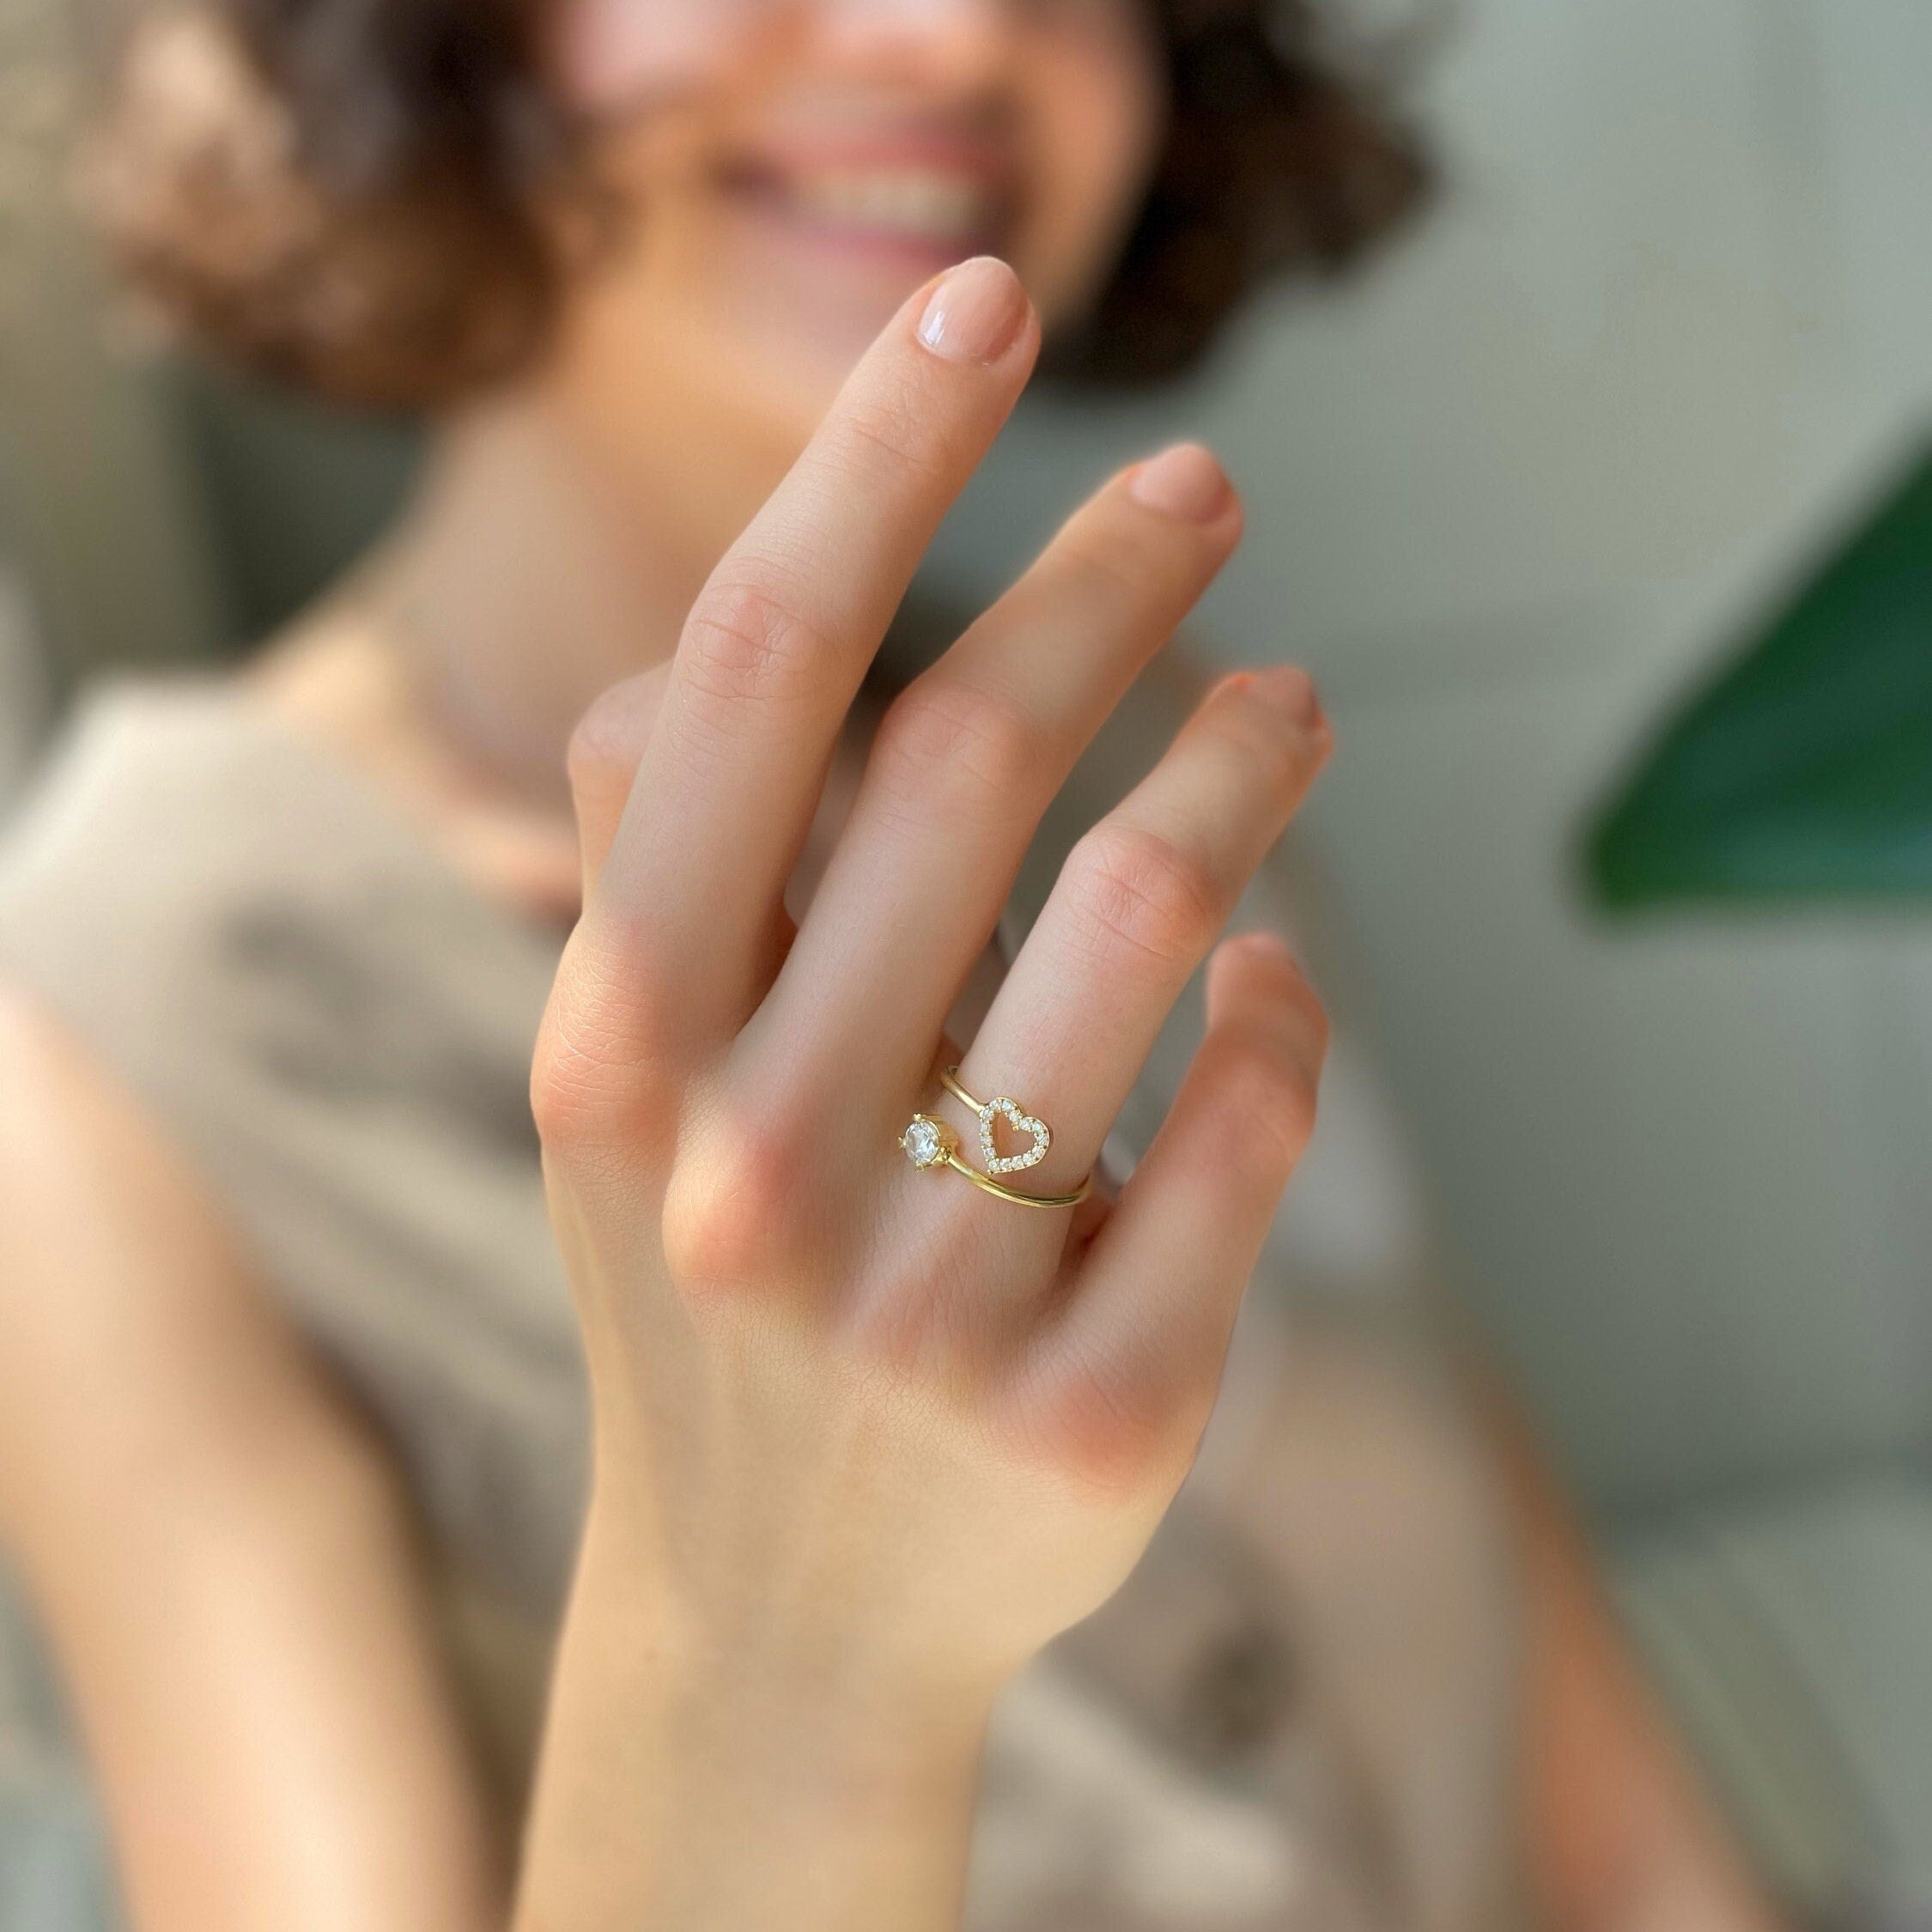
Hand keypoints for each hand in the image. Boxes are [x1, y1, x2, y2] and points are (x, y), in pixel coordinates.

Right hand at [519, 257, 1329, 1929]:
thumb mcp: (630, 1096)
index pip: (754, 673)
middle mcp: (756, 1165)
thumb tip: (735, 631)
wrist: (780, 1616)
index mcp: (623, 1045)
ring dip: (1245, 765)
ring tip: (1291, 706)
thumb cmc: (718, 1290)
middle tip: (1210, 497)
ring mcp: (925, 1304)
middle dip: (1111, 581)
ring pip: (1151, 922)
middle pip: (975, 759)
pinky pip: (1246, 1121)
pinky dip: (1287, 1015)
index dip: (877, 454)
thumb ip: (664, 868)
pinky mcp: (1096, 1412)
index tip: (985, 300)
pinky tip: (1278, 986)